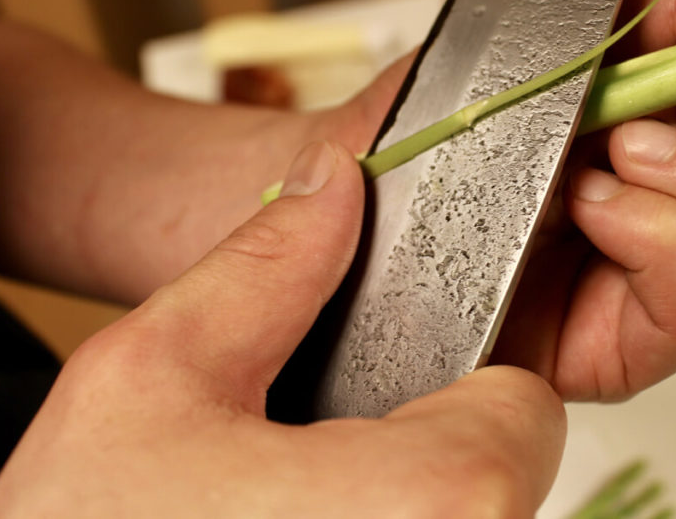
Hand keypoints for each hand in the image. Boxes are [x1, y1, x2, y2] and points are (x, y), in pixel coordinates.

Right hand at [0, 142, 564, 516]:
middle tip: (319, 446)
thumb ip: (264, 267)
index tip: (391, 382)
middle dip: (427, 438)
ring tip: (301, 496)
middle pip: (503, 471)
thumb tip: (332, 187)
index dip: (456, 377)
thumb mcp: (151, 376)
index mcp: (435, 501)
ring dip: (404, 497)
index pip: (523, 407)